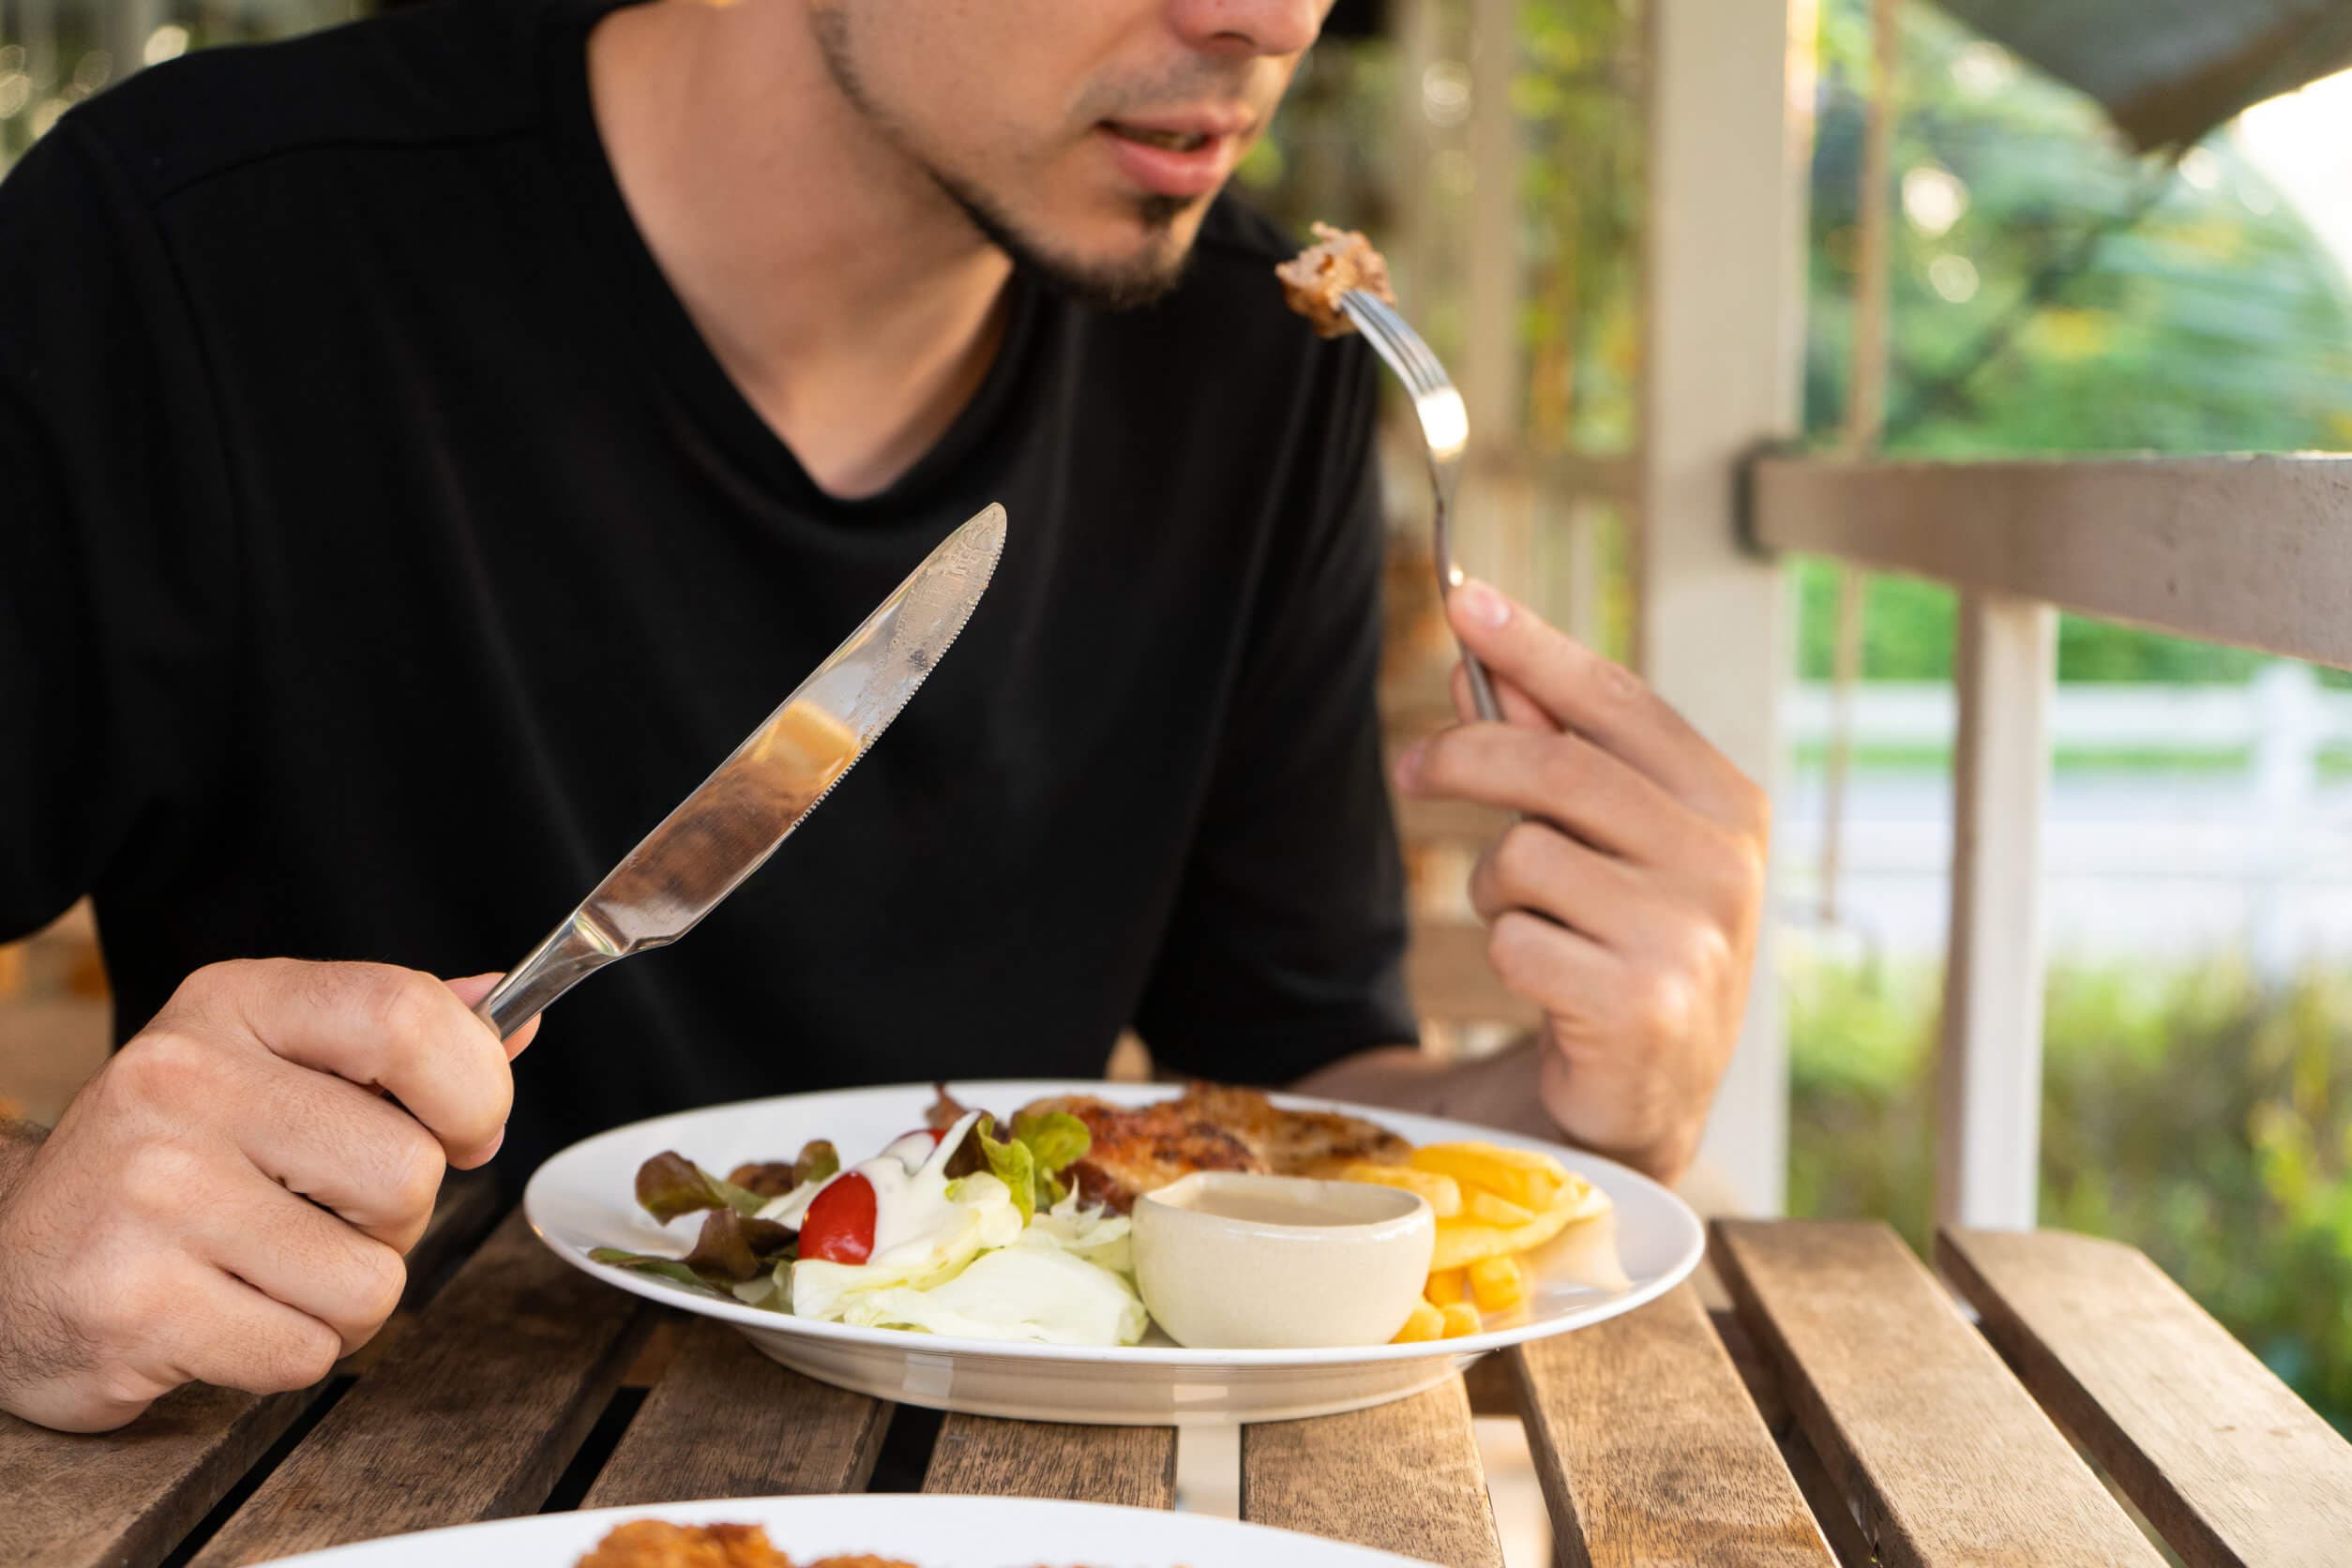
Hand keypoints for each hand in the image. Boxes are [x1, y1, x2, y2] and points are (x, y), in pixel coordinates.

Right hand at [0, 961, 535, 1431]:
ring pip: (372, 1277)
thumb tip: (512, 1012)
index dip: (476, 1088)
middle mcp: (183, 1081)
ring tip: (270, 1270)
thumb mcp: (269, 1064)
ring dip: (348, 1297)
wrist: (11, 1265)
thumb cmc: (169, 1163)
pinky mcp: (133, 1303)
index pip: (407, 1015)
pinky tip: (227, 1315)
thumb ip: (394, 1043)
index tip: (469, 1130)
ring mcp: (152, 1192)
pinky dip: (290, 1350)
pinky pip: (307, 1349)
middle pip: (410, 1169)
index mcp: (234, 1005)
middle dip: (400, 1219)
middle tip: (325, 1216)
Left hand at [1394, 581, 1768, 1182]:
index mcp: (1728, 804)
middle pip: (1557, 769)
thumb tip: (1475, 660)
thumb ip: (1549, 750)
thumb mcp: (1601, 839)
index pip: (1619, 703)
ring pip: (1526, 858)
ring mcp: (1691, 938)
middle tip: (1411, 768)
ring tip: (1532, 921)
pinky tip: (1549, 982)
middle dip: (1466, 758)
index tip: (1464, 601)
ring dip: (1497, 887)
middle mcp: (1724, 864)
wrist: (1645, 1089)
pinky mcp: (1641, 1005)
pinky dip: (1508, 955)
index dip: (1536, 648)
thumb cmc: (1622, 939)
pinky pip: (1515, 941)